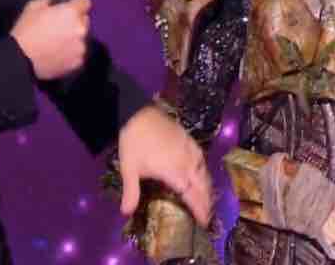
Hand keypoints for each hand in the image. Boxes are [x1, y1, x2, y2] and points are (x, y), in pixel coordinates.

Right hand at [10, 0, 88, 79]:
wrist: (21, 60)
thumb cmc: (26, 32)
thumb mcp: (32, 7)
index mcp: (71, 12)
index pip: (85, 2)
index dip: (76, 4)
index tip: (69, 8)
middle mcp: (80, 29)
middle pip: (84, 20)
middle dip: (75, 22)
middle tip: (59, 27)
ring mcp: (81, 47)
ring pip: (82, 38)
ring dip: (74, 38)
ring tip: (57, 42)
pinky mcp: (78, 62)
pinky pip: (78, 53)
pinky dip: (71, 53)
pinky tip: (57, 54)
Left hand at [116, 105, 212, 227]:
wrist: (138, 113)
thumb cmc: (133, 142)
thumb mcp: (129, 169)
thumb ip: (131, 192)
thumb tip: (126, 212)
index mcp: (174, 172)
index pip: (191, 194)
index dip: (199, 208)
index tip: (204, 221)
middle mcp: (186, 162)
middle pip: (202, 185)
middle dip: (207, 201)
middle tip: (208, 214)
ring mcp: (189, 149)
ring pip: (204, 172)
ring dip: (207, 187)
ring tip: (207, 198)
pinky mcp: (189, 139)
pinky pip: (201, 158)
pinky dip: (204, 170)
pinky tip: (201, 172)